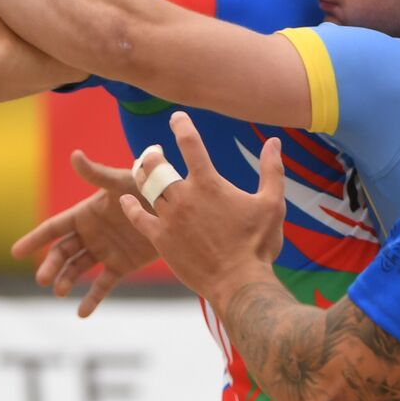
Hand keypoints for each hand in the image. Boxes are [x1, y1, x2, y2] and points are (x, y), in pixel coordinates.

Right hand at [11, 151, 158, 316]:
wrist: (177, 207)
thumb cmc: (146, 187)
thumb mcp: (121, 182)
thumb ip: (97, 175)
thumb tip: (75, 155)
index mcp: (85, 214)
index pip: (53, 228)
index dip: (35, 239)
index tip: (16, 252)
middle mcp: (91, 234)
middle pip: (62, 252)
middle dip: (51, 266)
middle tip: (43, 280)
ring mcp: (105, 251)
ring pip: (78, 269)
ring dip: (67, 280)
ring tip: (61, 292)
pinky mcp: (121, 266)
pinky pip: (103, 284)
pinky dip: (92, 299)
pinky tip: (81, 313)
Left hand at [118, 111, 284, 303]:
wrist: (238, 282)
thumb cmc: (258, 244)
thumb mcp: (272, 204)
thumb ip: (272, 170)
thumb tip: (274, 142)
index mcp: (208, 184)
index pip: (190, 144)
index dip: (182, 126)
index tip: (176, 117)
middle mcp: (184, 197)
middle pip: (158, 165)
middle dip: (153, 154)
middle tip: (154, 151)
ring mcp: (169, 218)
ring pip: (146, 188)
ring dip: (142, 176)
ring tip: (141, 169)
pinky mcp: (160, 240)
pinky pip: (138, 218)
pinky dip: (130, 207)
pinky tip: (125, 201)